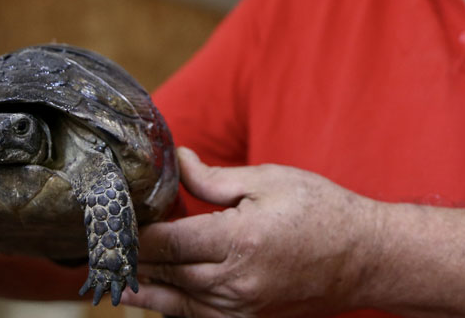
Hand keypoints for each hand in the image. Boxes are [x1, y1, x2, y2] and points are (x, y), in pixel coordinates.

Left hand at [125, 148, 379, 317]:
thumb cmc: (322, 211)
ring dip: (144, 291)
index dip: (133, 234)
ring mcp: (242, 308)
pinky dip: (173, 309)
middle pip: (165, 275)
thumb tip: (176, 161)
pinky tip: (155, 297)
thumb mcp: (268, 179)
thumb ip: (214, 178)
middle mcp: (235, 282)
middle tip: (99, 248)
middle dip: (132, 261)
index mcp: (238, 241)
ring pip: (176, 304)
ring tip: (113, 278)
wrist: (365, 257)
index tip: (110, 221)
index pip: (166, 243)